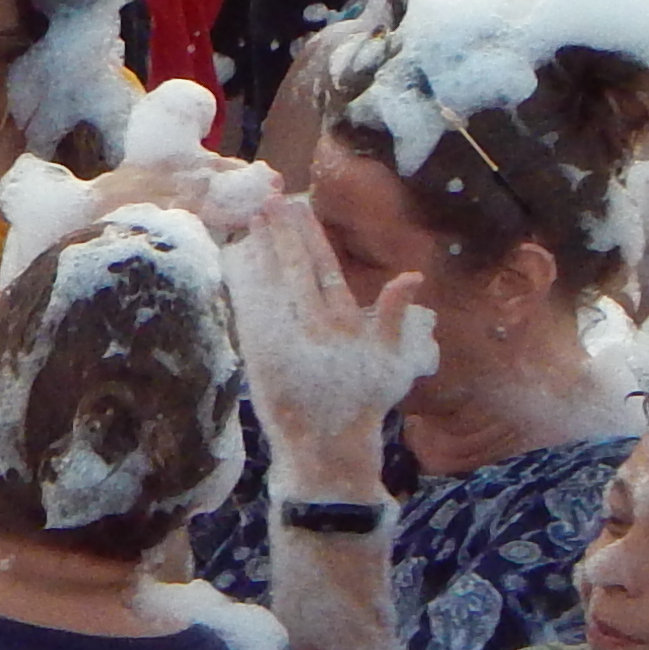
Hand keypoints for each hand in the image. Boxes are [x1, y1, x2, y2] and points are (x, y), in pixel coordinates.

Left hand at [220, 189, 433, 480]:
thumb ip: (394, 315)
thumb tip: (413, 276)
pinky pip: (250, 312)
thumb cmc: (363, 404)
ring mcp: (286, 342)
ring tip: (252, 220)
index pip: (327, 269)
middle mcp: (316, 328)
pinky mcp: (261, 356)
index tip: (299, 207)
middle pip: (296, 269)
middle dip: (281, 232)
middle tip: (267, 199)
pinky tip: (235, 262)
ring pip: (271, 285)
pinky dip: (243, 285)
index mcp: (346, 325)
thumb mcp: (392, 361)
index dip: (312, 236)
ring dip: (261, 251)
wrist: (329, 450)